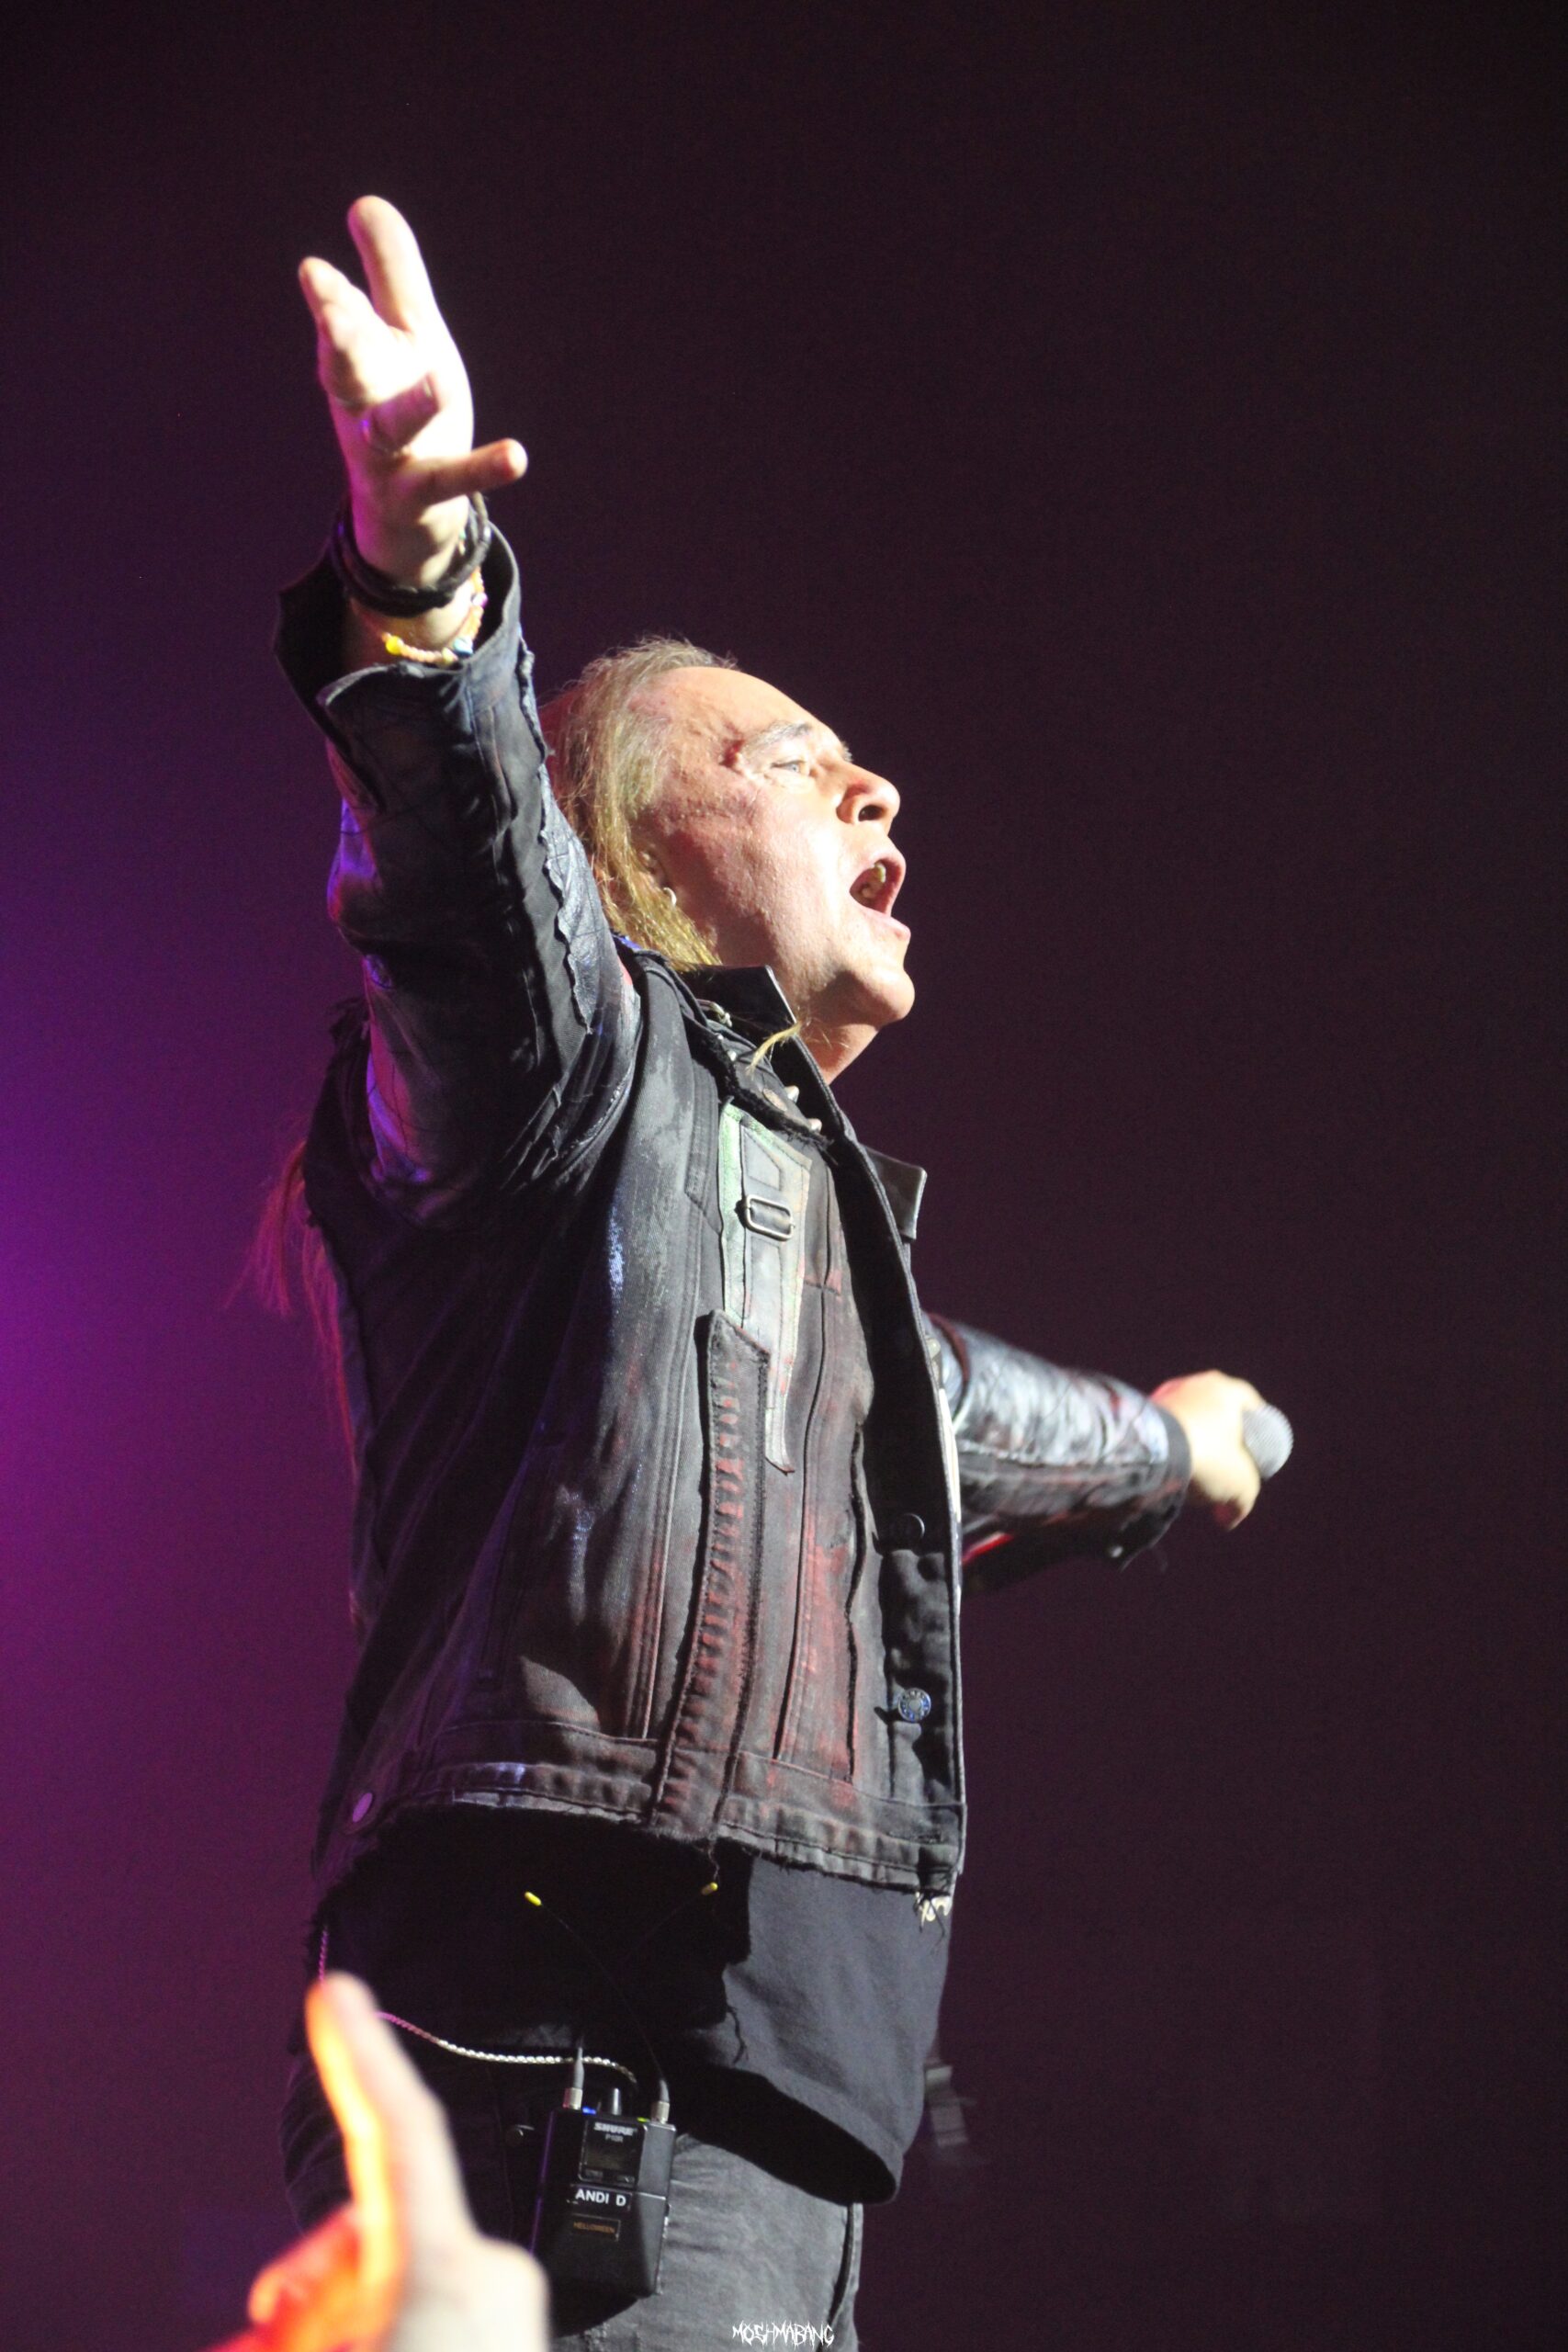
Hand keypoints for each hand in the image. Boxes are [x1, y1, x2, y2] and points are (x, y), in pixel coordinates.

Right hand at [205, 1974, 547, 2351]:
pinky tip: (348, 2350)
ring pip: (385, 2279)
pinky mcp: (507, 2343)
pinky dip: (371, 2330)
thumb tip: (275, 2315)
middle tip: (264, 2336)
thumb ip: (289, 2316)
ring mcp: (505, 2315)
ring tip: (297, 2351)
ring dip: (330, 2321)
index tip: (335, 1989)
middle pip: (366, 2230)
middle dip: (307, 2278)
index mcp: (447, 2271)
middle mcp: (488, 2279)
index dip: (359, 2054)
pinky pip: (421, 2312)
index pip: (397, 2129)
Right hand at [299, 197, 525, 589]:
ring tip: (439, 382)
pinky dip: (483, 468)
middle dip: (338, 339)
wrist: (405, 512)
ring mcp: (390, 452)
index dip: (329, 298)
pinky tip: (517, 456)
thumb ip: (388, 273)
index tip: (315, 273)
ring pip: (392, 426)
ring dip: (413, 405)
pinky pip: (452, 479)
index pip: (341, 323)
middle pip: (347, 369)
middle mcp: (365, 404)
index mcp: (359, 359)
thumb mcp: (403, 336)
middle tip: (331, 310)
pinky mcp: (423, 491)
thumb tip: (365, 204)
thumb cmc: (401, 405)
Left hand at [1152, 1370, 1265, 1529]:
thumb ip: (1243, 1501)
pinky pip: (1164, 1431)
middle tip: (1224, 1468)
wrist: (1152, 1453)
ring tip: (1194, 1478)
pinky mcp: (1142, 1411)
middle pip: (1217, 1414)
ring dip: (1194, 1448)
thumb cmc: (1207, 1459)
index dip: (1258, 1426)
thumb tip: (1228, 1517)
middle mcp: (1194, 1383)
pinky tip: (1170, 1472)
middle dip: (1222, 1443)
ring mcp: (1165, 1395)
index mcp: (1225, 1388)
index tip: (1256, 1447)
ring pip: (1188, 1423)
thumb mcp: (1241, 1486)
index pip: (1250, 1403)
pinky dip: (1170, 1449)